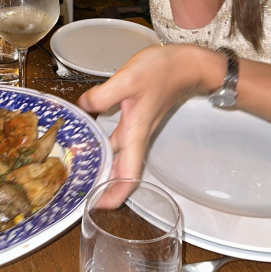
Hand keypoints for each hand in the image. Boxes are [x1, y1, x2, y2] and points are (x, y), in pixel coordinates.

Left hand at [78, 44, 222, 204]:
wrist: (187, 65)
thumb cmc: (163, 71)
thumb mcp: (127, 79)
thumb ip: (103, 94)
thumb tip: (83, 106)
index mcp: (135, 132)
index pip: (127, 175)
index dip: (114, 195)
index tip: (96, 206)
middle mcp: (138, 134)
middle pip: (122, 171)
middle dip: (105, 186)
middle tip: (83, 190)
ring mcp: (138, 126)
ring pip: (119, 155)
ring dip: (104, 165)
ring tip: (83, 168)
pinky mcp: (137, 116)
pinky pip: (120, 139)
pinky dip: (107, 145)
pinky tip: (93, 136)